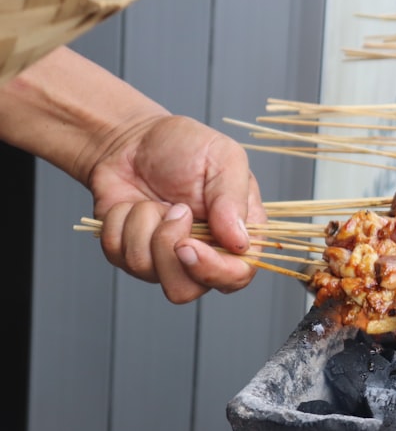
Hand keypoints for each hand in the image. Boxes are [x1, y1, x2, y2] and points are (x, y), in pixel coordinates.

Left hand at [88, 114, 266, 302]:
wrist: (133, 140)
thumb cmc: (186, 145)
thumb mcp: (224, 157)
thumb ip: (234, 198)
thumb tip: (240, 242)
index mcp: (237, 235)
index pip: (236, 276)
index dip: (212, 270)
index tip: (187, 245)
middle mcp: (203, 253)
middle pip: (186, 290)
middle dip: (167, 251)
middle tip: (170, 211)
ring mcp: (164, 258)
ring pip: (147, 272)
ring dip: (143, 227)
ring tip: (154, 201)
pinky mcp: (130, 253)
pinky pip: (118, 256)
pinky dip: (121, 223)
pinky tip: (132, 205)